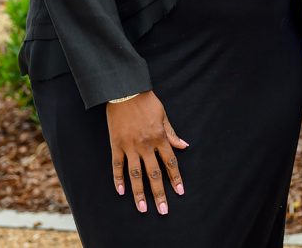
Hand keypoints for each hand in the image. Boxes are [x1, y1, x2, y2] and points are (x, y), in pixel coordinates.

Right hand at [106, 91, 188, 214]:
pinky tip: (121, 192)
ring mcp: (130, 146)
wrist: (125, 90)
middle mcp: (145, 145)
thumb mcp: (163, 115)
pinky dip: (118, 179)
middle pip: (154, 174)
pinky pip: (117, 165)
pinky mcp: (116, 145)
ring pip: (135, 174)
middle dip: (159, 193)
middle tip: (163, 210)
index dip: (176, 178)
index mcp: (159, 137)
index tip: (180, 192)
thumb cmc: (146, 102)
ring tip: (142, 208)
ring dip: (139, 193)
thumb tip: (184, 146)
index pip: (170, 163)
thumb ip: (172, 134)